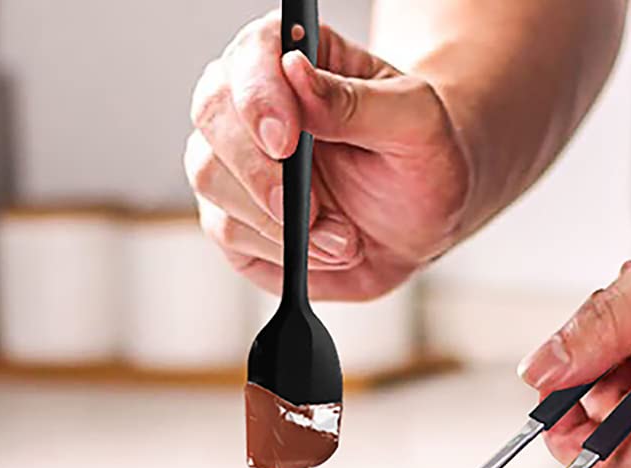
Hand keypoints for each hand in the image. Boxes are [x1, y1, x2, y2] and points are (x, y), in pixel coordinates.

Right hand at [186, 11, 471, 299]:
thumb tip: (297, 75)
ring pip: (211, 179)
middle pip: (212, 115)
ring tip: (340, 236)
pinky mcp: (233, 218)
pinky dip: (280, 250)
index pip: (252, 54)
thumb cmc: (419, 162)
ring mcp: (235, 163)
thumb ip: (356, 101)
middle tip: (311, 210)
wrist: (418, 226)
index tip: (285, 142)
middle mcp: (252, 104)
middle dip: (258, 172)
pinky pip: (228, 232)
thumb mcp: (415, 124)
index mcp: (296, 57)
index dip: (259, 97)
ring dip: (279, 222)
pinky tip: (322, 249)